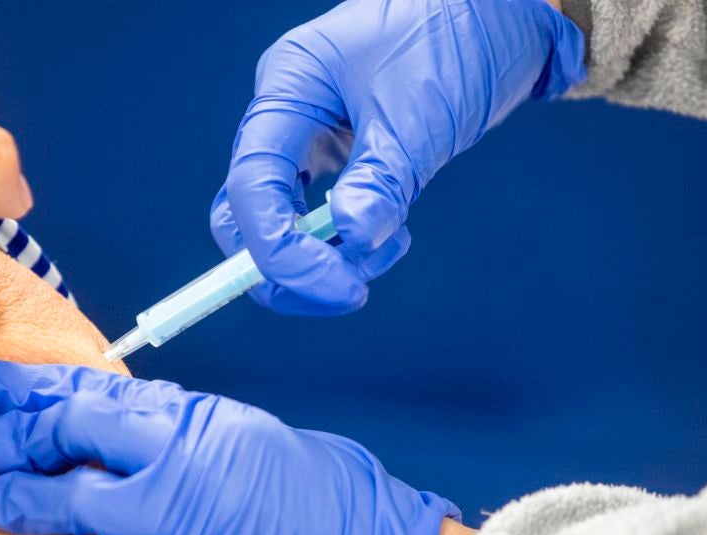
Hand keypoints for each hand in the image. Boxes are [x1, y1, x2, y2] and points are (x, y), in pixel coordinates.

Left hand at [0, 361, 461, 534]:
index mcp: (188, 430)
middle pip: (63, 467)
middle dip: (10, 456)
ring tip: (2, 509)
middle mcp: (174, 488)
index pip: (79, 405)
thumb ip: (158, 420)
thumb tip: (86, 406)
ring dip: (30, 522)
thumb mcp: (229, 428)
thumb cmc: (299, 483)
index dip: (18, 395)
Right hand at [210, 0, 585, 314]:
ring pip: (283, 224)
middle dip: (290, 266)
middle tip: (348, 290)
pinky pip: (321, 215)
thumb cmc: (456, 35)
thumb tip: (352, 239)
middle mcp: (287, 117)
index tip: (334, 284)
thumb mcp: (418, 113)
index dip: (279, 249)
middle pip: (249, 214)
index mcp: (287, 89)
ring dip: (327, 259)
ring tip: (391, 247)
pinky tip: (391, 234)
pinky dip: (349, 241)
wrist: (501, 13)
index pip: (252, 185)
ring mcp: (309, 137)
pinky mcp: (338, 155)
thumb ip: (381, 179)